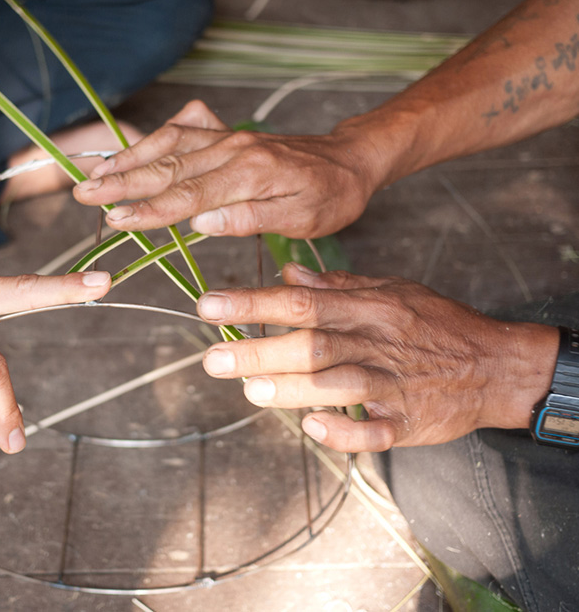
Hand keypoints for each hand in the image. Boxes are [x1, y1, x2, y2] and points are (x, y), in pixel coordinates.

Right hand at [73, 100, 380, 238]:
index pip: (189, 194)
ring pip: (169, 143)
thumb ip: (251, 218)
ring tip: (96, 172)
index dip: (149, 209)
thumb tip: (202, 223)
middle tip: (83, 192)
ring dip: (130, 158)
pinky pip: (185, 129)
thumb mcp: (302, 218)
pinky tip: (138, 147)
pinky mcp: (227, 132)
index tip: (115, 218)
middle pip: (168, 165)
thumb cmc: (330, 197)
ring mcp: (228, 136)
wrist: (350, 159)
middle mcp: (233, 148)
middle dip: (122, 180)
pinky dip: (156, 137)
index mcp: (251, 173)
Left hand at [195, 263, 556, 451]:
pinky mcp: (410, 421)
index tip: (208, 307)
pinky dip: (346, 432)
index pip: (301, 302)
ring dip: (292, 390)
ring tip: (251, 391)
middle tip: (213, 360)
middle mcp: (376, 343)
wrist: (496, 363)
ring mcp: (394, 384)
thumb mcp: (389, 289)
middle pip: (312, 346)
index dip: (252, 303)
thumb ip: (336, 285)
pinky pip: (376, 431)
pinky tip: (313, 428)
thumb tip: (287, 273)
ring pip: (338, 387)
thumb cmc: (434, 323)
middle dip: (260, 352)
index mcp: (367, 308)